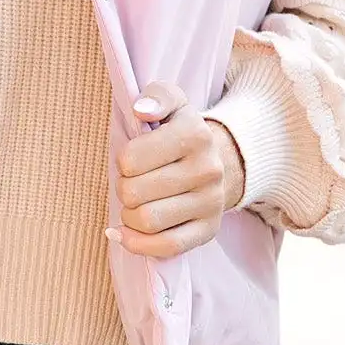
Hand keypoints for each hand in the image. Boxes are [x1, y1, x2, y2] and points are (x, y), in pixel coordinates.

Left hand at [113, 84, 244, 258]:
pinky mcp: (208, 231)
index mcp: (195, 134)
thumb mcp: (172, 104)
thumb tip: (140, 110)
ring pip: (146, 221)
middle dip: (123, 189)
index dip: (122, 162)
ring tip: (134, 205)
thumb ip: (155, 96)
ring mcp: (210, 203)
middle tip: (132, 183)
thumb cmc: (181, 133)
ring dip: (128, 216)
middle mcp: (207, 170)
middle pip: (134, 193)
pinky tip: (126, 233)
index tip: (131, 160)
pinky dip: (137, 244)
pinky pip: (165, 247)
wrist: (222, 162)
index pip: (130, 159)